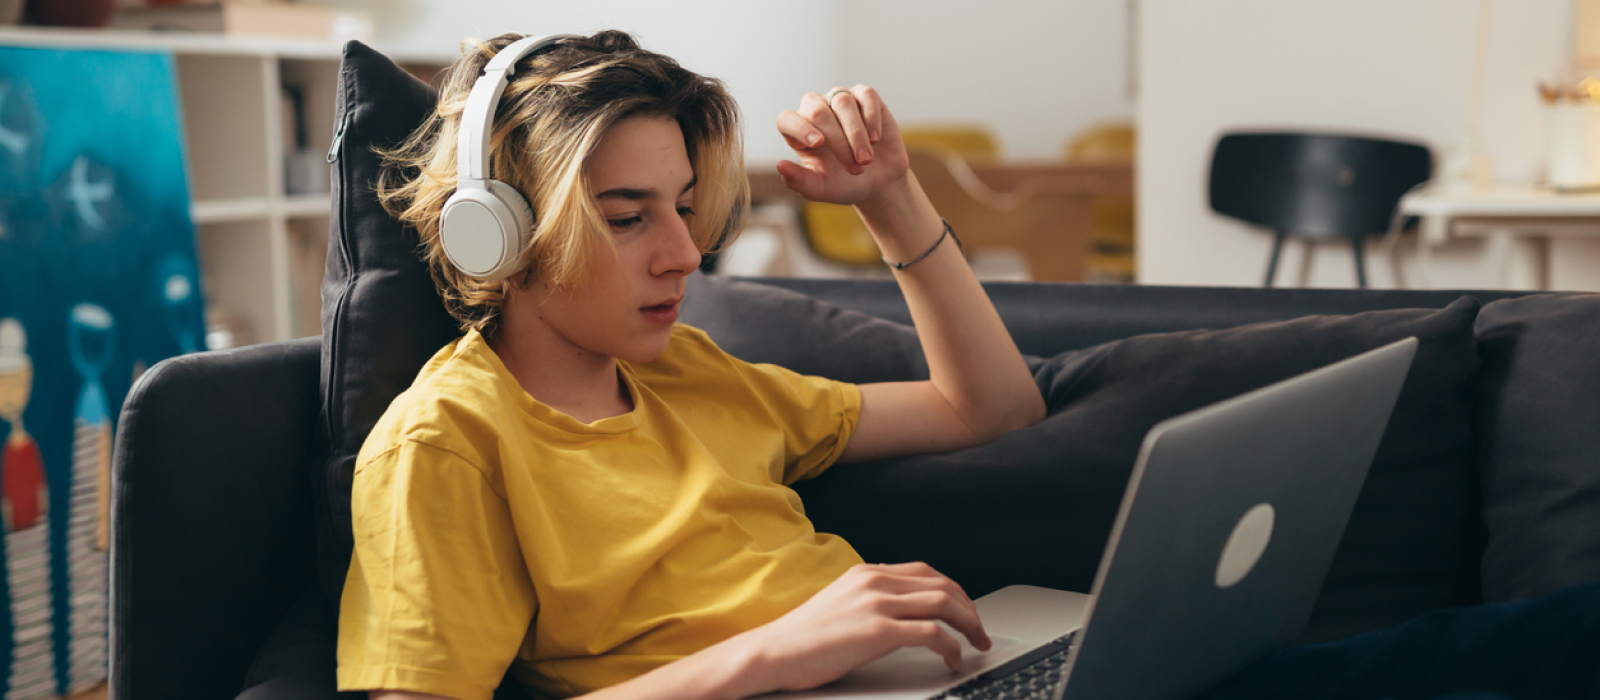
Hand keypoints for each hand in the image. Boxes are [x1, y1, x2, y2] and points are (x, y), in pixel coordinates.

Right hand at [739, 562, 990, 693]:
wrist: (772, 651)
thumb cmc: (802, 638)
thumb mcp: (840, 603)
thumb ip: (868, 598)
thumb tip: (898, 611)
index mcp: (867, 572)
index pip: (926, 572)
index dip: (954, 591)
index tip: (965, 610)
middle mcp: (875, 581)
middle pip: (942, 585)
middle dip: (970, 609)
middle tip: (980, 631)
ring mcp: (877, 604)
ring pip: (945, 604)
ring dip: (969, 626)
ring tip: (977, 644)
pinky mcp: (878, 631)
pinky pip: (932, 633)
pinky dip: (951, 647)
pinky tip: (953, 659)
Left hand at [775, 85, 909, 206]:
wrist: (880, 182)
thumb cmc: (844, 184)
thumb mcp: (821, 189)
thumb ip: (799, 181)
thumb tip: (780, 166)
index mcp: (798, 133)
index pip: (786, 120)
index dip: (800, 128)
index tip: (818, 144)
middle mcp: (815, 110)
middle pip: (817, 112)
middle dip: (838, 141)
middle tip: (855, 168)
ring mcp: (839, 100)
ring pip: (842, 102)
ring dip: (856, 133)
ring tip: (866, 160)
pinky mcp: (865, 97)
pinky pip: (866, 95)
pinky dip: (871, 117)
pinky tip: (875, 139)